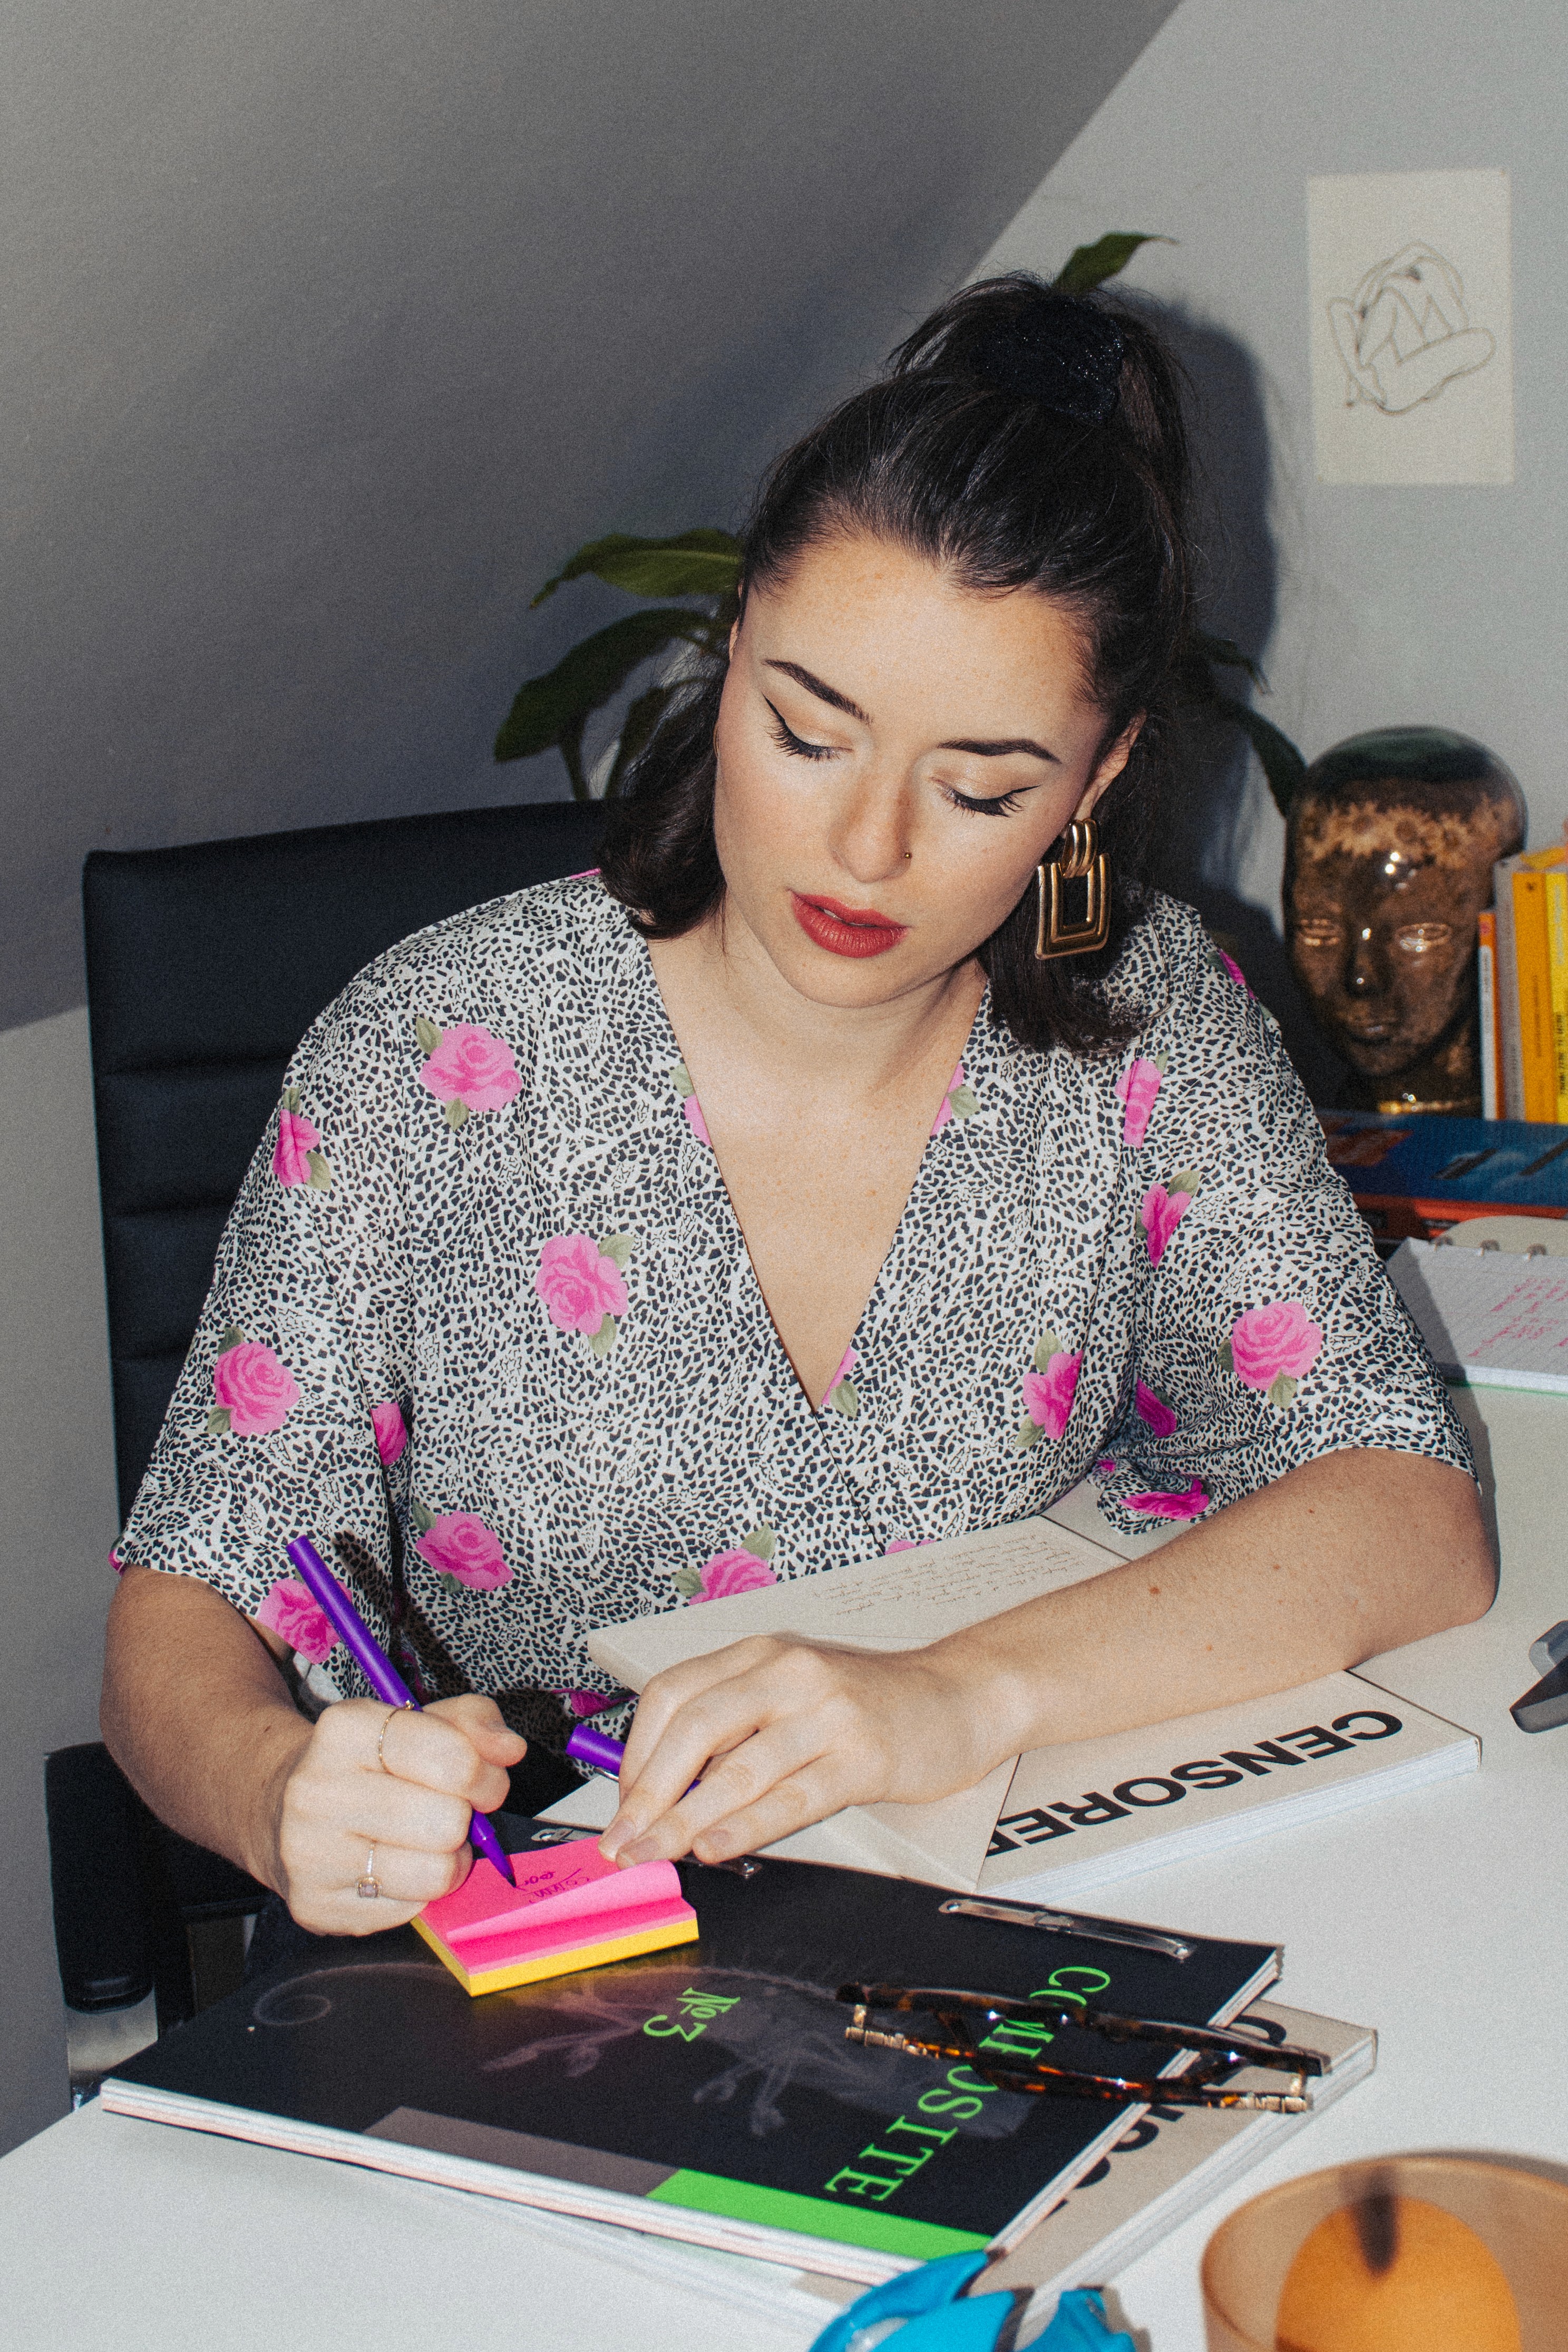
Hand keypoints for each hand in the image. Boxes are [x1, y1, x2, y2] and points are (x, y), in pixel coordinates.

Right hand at [263, 1694, 524, 1933]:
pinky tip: (389, 1867)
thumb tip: (510, 1749)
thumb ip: (472, 1721)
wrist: (279, 1809)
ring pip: (434, 1875)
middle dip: (462, 1819)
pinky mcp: (315, 1907)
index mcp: (345, 1729)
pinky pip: (409, 1913)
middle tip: (445, 1812)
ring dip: (445, 1862)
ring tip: (422, 1843)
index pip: (453, 1760)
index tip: (480, 1779)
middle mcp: (317, 1791)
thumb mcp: (417, 1720)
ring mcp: (310, 1855)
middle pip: (448, 1822)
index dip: (485, 1774)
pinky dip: (414, 1893)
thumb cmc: (366, 1763)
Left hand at [597, 1636, 1002, 1868]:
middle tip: (623, 1844)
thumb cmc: (865, 1705)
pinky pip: (792, 1796)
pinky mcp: (862, 1756)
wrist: (959, 1697)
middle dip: (649, 1793)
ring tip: (654, 1854)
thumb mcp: (790, 1695)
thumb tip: (662, 1792)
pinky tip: (715, 1847)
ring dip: (685, 1819)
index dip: (637, 1755)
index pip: (672, 1694)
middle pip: (694, 1727)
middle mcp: (788, 1673)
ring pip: (739, 1769)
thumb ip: (733, 1730)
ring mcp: (827, 1712)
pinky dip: (747, 1826)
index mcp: (759, 1655)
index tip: (620, 1808)